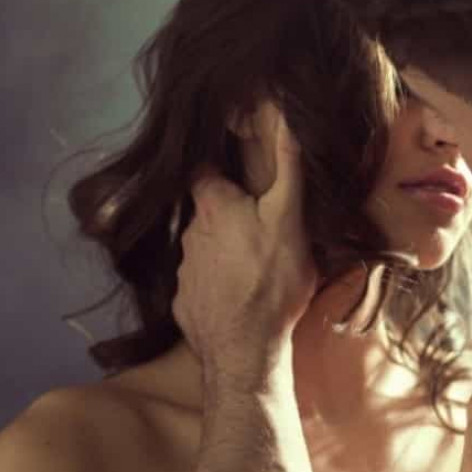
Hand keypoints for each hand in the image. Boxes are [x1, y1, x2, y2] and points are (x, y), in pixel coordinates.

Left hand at [172, 109, 317, 385]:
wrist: (244, 352)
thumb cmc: (270, 282)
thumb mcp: (288, 220)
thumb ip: (287, 170)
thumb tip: (285, 119)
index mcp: (213, 205)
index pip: (204, 170)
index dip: (219, 166)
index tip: (235, 170)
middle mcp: (189, 232)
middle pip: (205, 211)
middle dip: (226, 212)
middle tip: (256, 225)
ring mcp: (183, 269)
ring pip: (202, 247)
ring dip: (222, 250)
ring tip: (250, 267)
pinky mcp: (183, 301)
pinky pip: (200, 282)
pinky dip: (215, 284)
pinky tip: (235, 296)